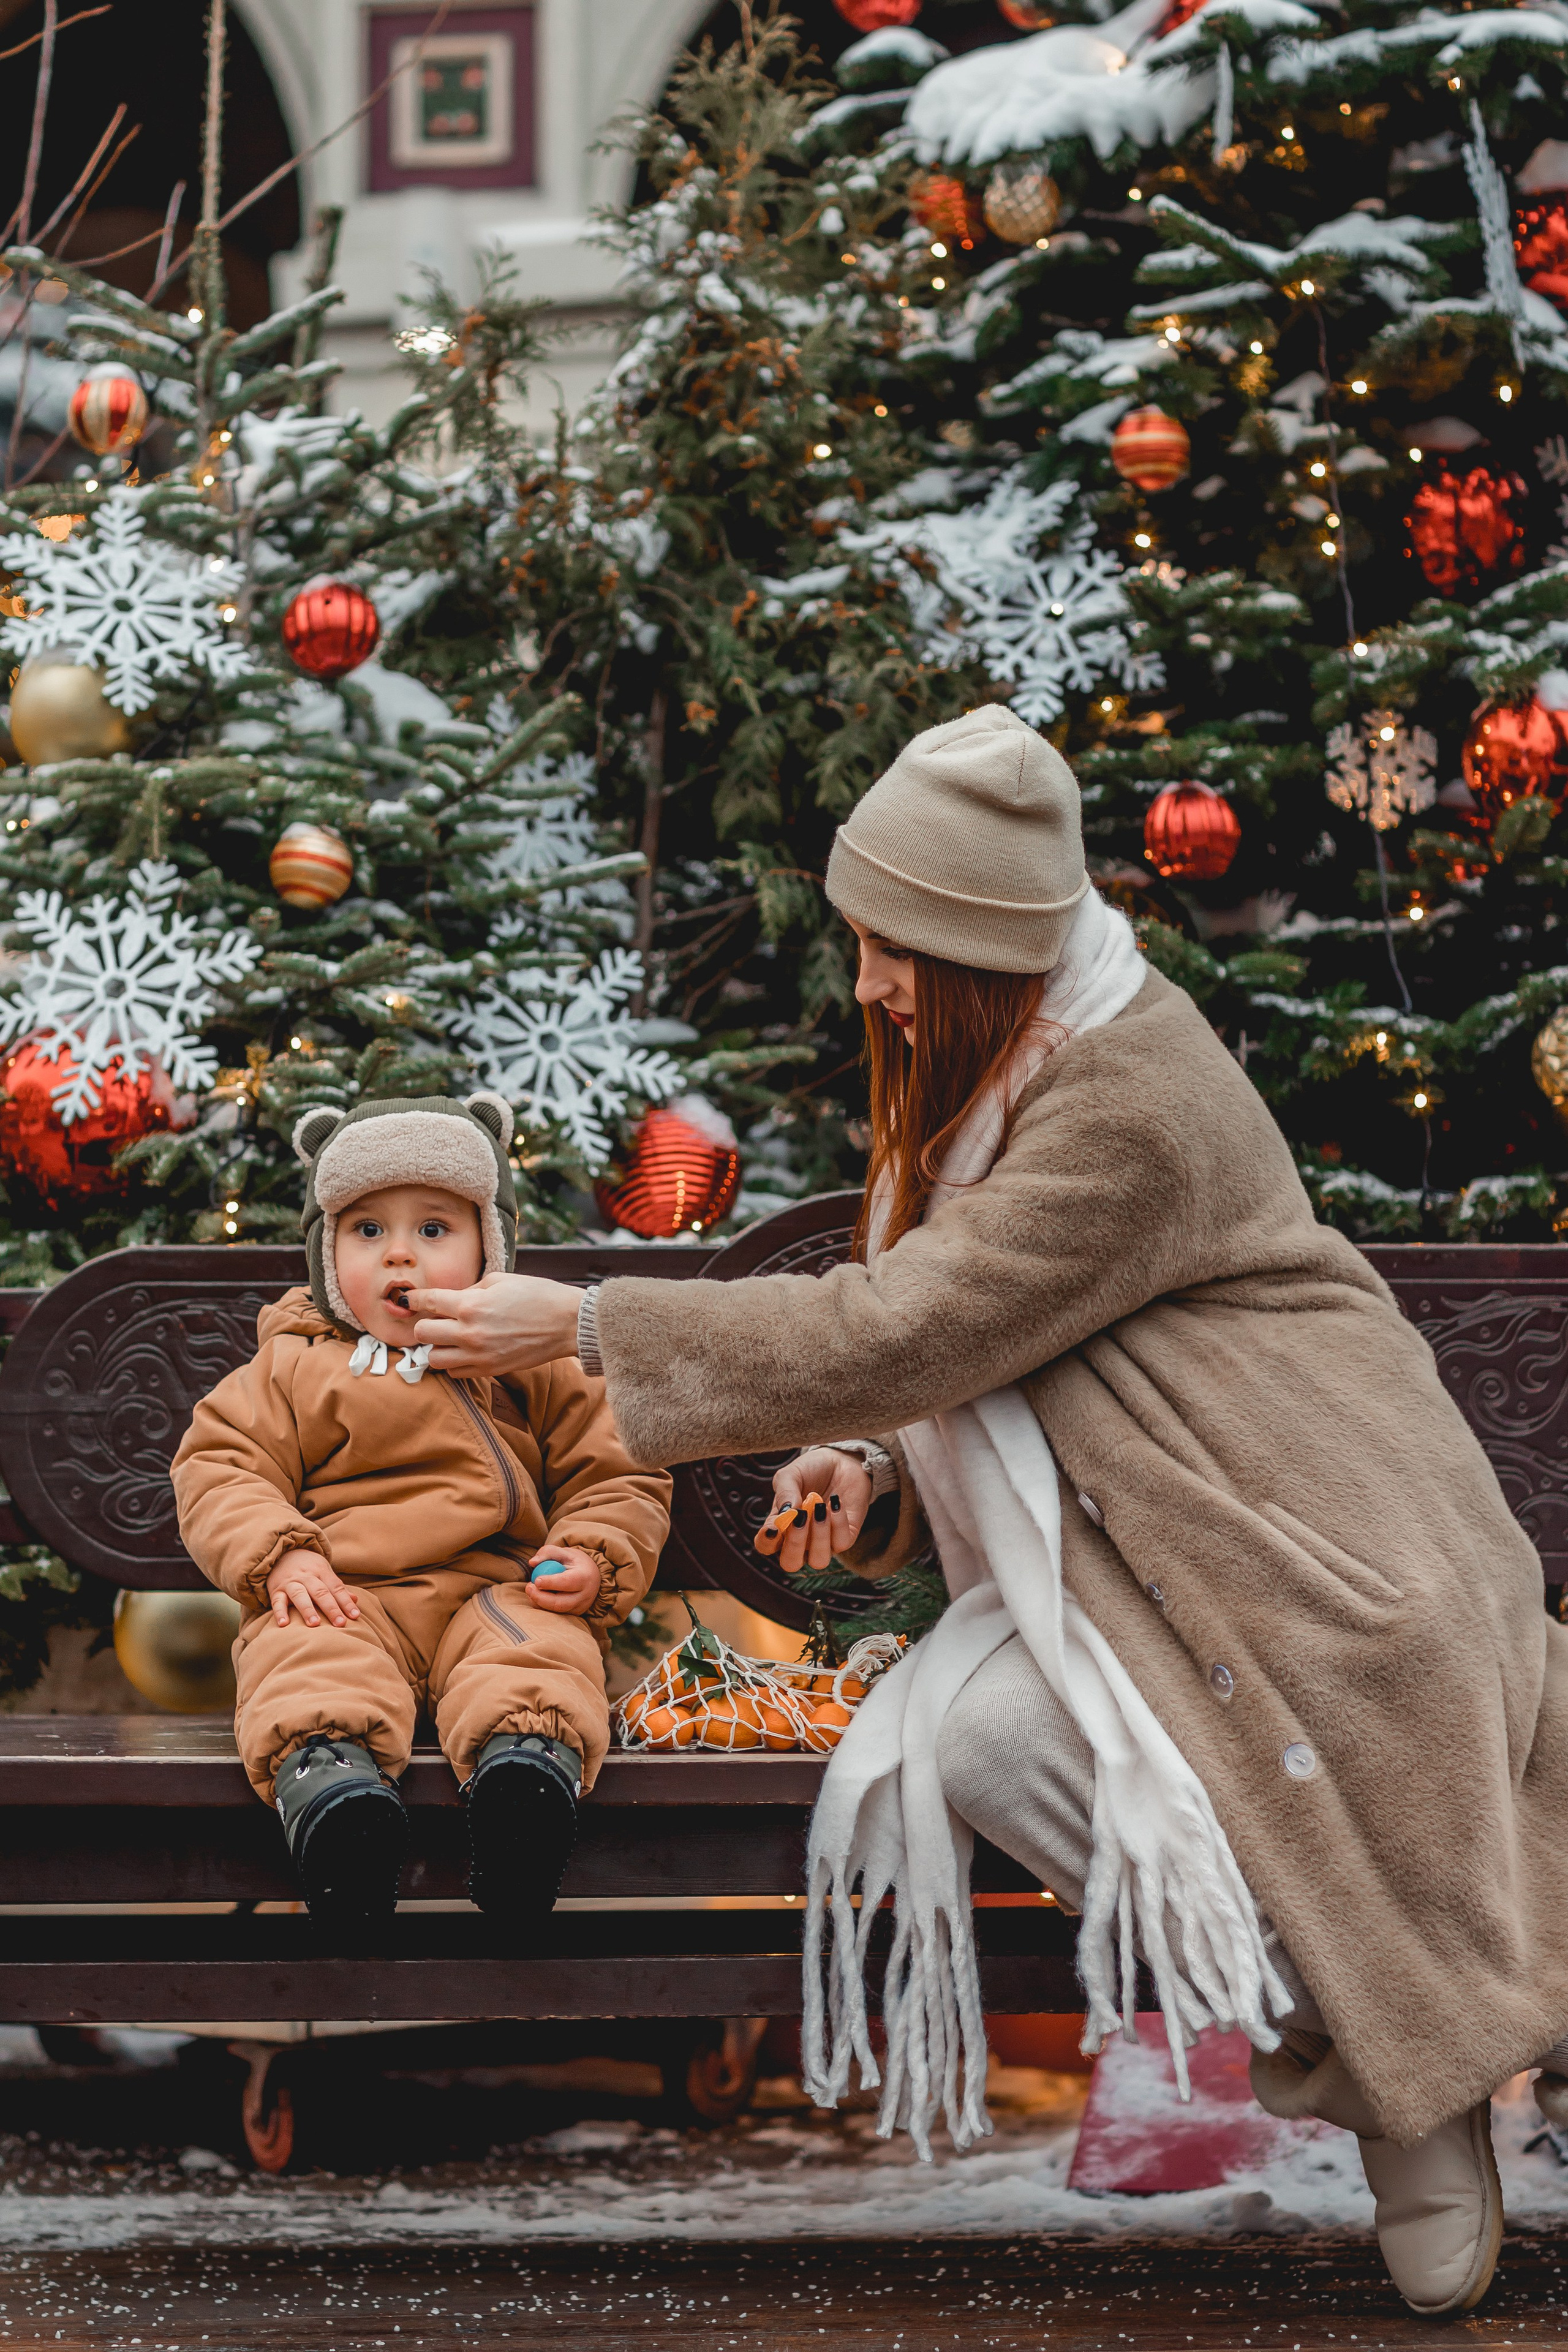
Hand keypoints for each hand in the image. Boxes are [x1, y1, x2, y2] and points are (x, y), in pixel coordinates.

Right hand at [266, 1549, 360, 1629]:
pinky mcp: (276, 1589)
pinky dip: (280, 1612)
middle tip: (340, 1623)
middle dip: (331, 1608)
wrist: (281, 1552)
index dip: (346, 1602)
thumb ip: (337, 1587)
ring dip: (307, 1609)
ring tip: (315, 1624)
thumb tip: (356, 1600)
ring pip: (299, 1595)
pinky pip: (277, 1601)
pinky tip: (284, 1624)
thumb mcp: (324, 1571)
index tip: (355, 1616)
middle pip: (320, 1592)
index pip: (336, 1587)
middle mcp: (306, 1576)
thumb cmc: (308, 1567)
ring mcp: (290, 1582)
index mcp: (321, 1571)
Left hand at [409, 1270, 581, 1375]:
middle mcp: (469, 1332)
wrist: (567, 1323)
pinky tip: (464, 1351)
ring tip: (449, 1338)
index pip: (426, 1302)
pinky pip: (455, 1372)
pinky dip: (454, 1362)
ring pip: (434, 1359)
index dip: (414, 1299)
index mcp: (470, 1305)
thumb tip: (451, 1299)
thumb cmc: (538, 1295)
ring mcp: (479, 1355)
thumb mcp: (500, 1280)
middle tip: (434, 1319)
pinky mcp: (490, 1370)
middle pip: (422, 1334)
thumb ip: (470, 1290)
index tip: (409, 1299)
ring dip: (438, 1347)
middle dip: (424, 1324)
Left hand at [525, 1544, 602, 1614]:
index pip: (567, 1582)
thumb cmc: (576, 1563)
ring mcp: (580, 1607)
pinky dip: (544, 1606)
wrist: (592, 1576)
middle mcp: (585, 1595)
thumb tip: (532, 1562)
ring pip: (556, 1611)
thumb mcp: (565, 1553)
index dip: (550, 1583)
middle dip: (541, 1598)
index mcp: (585, 1577)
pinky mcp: (574, 1614)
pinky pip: (556, 1614)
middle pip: (561, 1603)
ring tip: (531, 1590)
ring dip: (539, 1602)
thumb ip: (548, 1553)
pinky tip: (539, 1595)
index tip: (536, 1580)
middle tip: (528, 1588)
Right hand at [755, 1449, 872, 1573]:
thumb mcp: (791, 1475)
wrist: (841, 1461)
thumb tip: (787, 1512)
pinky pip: (841, 1543)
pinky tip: (835, 1501)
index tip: (774, 1527)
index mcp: (781, 1526)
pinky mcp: (845, 1537)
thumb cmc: (811, 1470)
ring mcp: (823, 1542)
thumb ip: (784, 1492)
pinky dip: (838, 1522)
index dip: (766, 1542)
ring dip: (819, 1535)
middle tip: (800, 1517)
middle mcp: (800, 1540)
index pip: (766, 1545)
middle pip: (790, 1563)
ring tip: (820, 1507)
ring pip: (818, 1561)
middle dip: (794, 1544)